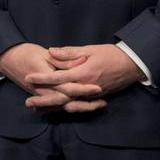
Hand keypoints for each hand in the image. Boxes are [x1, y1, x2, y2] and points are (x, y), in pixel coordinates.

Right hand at [0, 43, 89, 98]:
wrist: (7, 59)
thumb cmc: (26, 53)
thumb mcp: (45, 54)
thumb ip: (65, 59)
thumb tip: (82, 60)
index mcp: (46, 79)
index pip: (68, 87)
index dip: (84, 88)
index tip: (98, 88)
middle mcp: (45, 91)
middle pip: (69, 102)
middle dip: (87, 104)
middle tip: (103, 102)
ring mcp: (43, 96)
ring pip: (65, 106)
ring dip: (82, 107)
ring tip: (98, 104)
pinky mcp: (42, 98)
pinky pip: (59, 106)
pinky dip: (72, 107)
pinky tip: (83, 105)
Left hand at [22, 43, 143, 111]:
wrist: (131, 65)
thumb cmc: (110, 54)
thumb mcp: (89, 49)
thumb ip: (69, 53)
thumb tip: (50, 51)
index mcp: (83, 73)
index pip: (58, 77)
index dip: (42, 78)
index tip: (28, 77)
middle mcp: (86, 87)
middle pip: (61, 96)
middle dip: (44, 100)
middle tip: (28, 102)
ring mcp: (91, 95)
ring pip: (69, 104)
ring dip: (53, 107)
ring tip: (37, 109)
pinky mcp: (96, 98)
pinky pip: (79, 106)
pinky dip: (66, 108)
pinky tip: (56, 109)